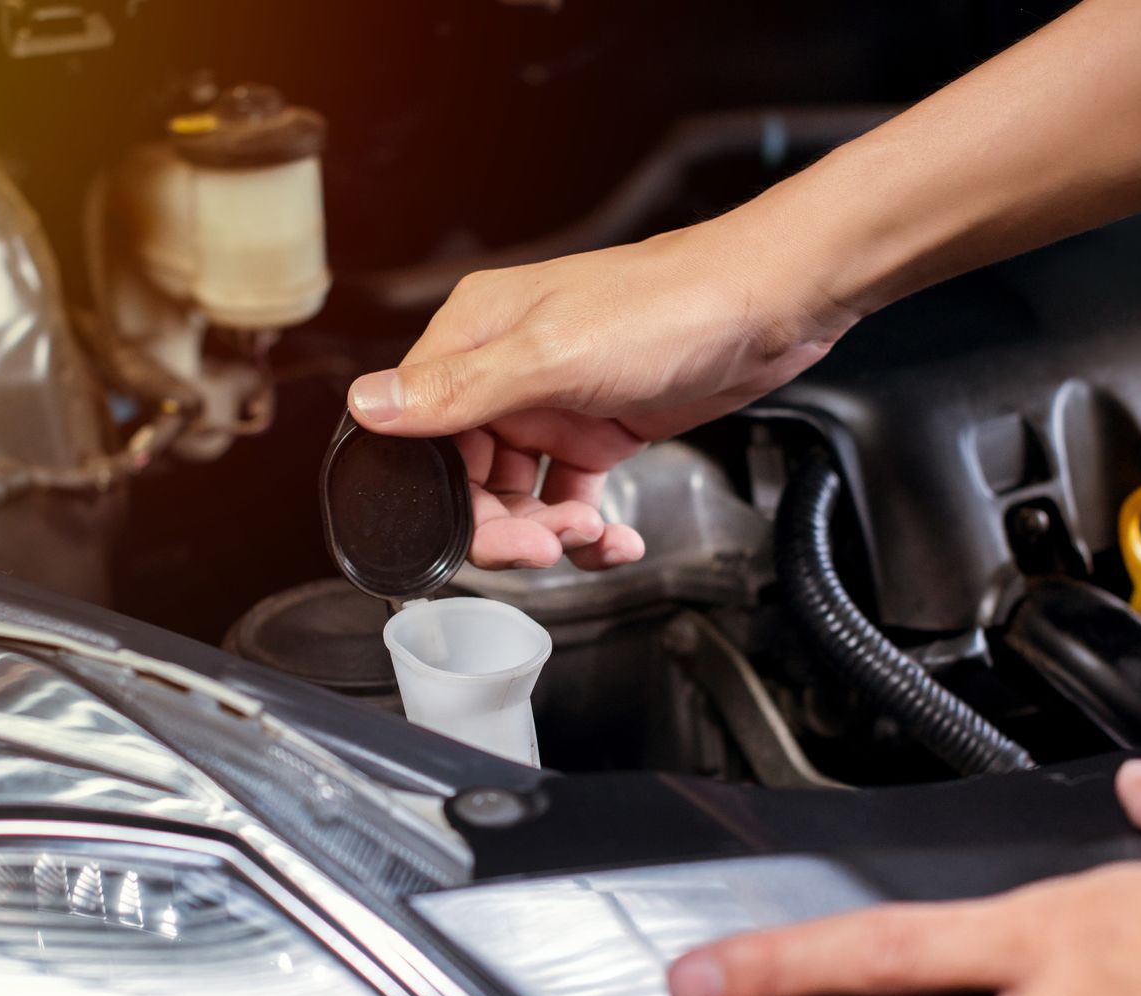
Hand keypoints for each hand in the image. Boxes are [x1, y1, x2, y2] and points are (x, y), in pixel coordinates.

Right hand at [346, 217, 850, 570]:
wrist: (771, 303)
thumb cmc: (673, 305)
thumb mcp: (552, 355)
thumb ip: (458, 391)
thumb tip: (369, 406)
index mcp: (476, 334)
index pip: (419, 431)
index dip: (443, 494)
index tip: (476, 531)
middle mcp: (505, 367)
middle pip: (467, 475)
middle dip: (501, 525)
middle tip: (542, 548)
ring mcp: (553, 401)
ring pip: (517, 494)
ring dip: (547, 533)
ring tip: (585, 539)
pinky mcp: (598, 428)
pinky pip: (568, 496)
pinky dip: (585, 529)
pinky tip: (611, 541)